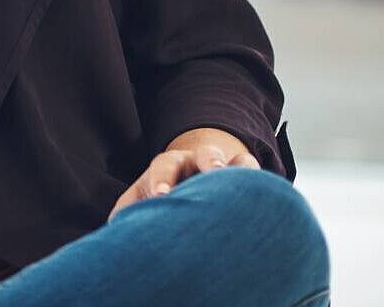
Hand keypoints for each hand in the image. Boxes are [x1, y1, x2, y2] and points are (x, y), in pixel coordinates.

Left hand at [108, 127, 260, 221]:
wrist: (191, 175)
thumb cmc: (163, 193)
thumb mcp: (143, 197)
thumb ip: (130, 210)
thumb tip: (115, 229)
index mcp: (168, 165)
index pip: (163, 167)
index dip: (162, 180)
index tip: (161, 195)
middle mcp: (198, 162)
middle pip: (203, 155)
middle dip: (208, 163)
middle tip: (213, 173)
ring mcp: (226, 168)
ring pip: (238, 161)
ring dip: (241, 169)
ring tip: (246, 181)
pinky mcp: (248, 179)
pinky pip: (258, 175)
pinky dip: (261, 181)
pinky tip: (268, 196)